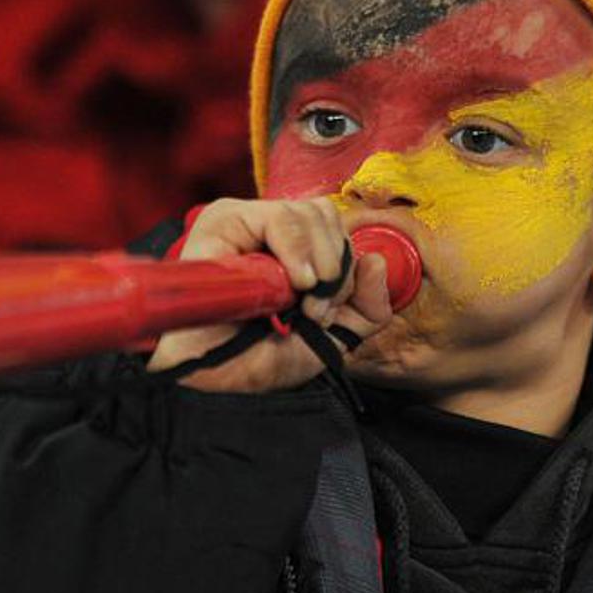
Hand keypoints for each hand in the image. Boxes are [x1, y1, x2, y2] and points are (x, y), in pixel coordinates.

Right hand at [147, 198, 392, 392]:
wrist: (215, 380)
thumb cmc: (261, 357)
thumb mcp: (332, 336)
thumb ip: (367, 307)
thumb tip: (376, 262)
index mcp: (292, 247)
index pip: (335, 227)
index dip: (343, 265)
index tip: (327, 310)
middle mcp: (267, 228)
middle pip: (324, 214)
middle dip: (334, 265)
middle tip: (313, 308)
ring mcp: (243, 220)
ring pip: (305, 212)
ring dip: (316, 260)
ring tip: (297, 300)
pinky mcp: (221, 221)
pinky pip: (276, 218)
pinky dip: (295, 249)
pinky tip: (292, 282)